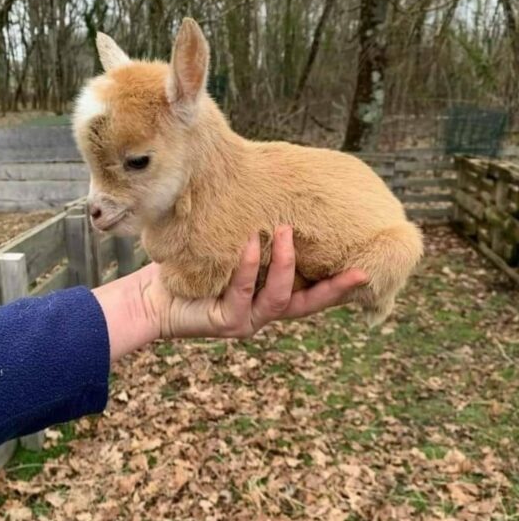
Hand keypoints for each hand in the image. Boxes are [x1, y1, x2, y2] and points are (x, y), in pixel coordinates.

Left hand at [93, 226, 367, 360]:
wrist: (154, 295)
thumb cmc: (196, 269)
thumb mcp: (234, 251)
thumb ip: (259, 240)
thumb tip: (278, 199)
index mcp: (272, 298)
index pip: (314, 293)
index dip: (340, 285)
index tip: (366, 269)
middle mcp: (265, 313)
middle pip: (309, 305)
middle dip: (334, 289)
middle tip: (358, 270)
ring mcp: (247, 320)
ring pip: (280, 297)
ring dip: (286, 263)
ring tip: (286, 231)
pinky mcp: (225, 321)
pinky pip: (243, 292)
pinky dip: (249, 266)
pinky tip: (250, 244)